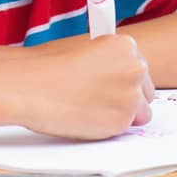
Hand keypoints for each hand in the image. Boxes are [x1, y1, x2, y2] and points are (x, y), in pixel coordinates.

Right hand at [9, 33, 154, 140]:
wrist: (31, 85)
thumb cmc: (48, 66)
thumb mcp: (85, 49)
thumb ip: (109, 61)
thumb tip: (116, 78)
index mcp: (127, 45)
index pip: (139, 69)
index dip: (122, 80)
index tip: (110, 85)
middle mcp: (136, 68)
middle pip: (145, 91)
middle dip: (127, 98)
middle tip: (99, 101)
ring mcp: (132, 96)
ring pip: (139, 113)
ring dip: (121, 115)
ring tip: (91, 109)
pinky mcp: (123, 121)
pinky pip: (124, 130)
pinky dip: (108, 129)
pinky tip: (86, 118)